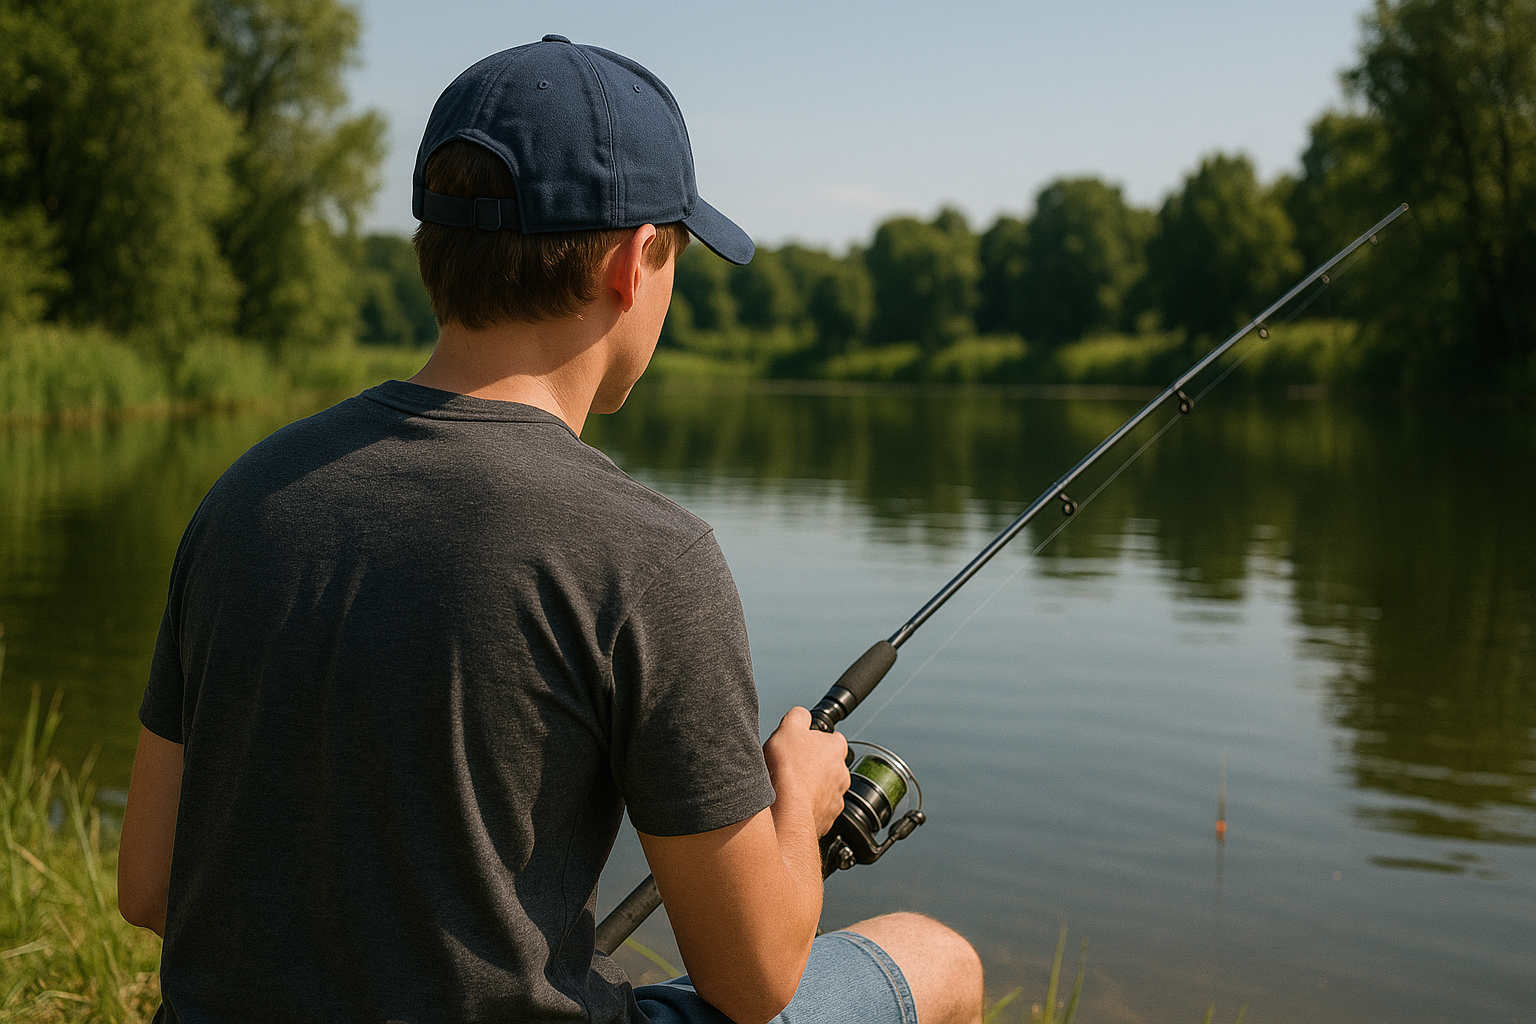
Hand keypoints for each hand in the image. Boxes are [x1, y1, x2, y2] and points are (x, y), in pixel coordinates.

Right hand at [762, 707, 849, 836]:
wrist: (789, 809)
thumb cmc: (790, 770)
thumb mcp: (788, 728)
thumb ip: (798, 715)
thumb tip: (802, 715)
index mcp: (836, 748)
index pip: (832, 738)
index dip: (814, 739)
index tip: (801, 744)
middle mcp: (843, 773)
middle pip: (828, 764)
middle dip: (813, 765)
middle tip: (792, 766)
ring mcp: (837, 797)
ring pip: (824, 787)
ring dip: (811, 786)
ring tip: (790, 786)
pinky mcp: (828, 817)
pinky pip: (818, 808)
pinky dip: (807, 805)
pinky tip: (792, 802)